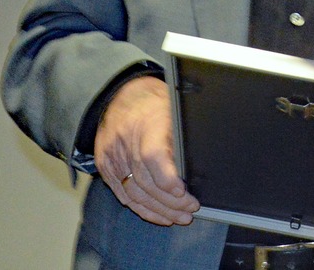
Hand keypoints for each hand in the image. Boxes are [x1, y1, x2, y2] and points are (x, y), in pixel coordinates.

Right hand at [94, 75, 199, 224]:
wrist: (121, 96)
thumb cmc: (156, 102)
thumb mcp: (175, 108)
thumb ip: (185, 132)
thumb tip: (207, 156)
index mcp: (147, 123)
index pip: (152, 156)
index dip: (167, 177)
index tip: (183, 192)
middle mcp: (126, 142)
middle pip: (146, 181)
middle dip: (171, 201)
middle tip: (191, 209)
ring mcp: (113, 157)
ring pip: (135, 193)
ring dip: (159, 209)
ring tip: (180, 216)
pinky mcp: (106, 167)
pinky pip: (123, 194)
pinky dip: (142, 208)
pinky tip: (159, 215)